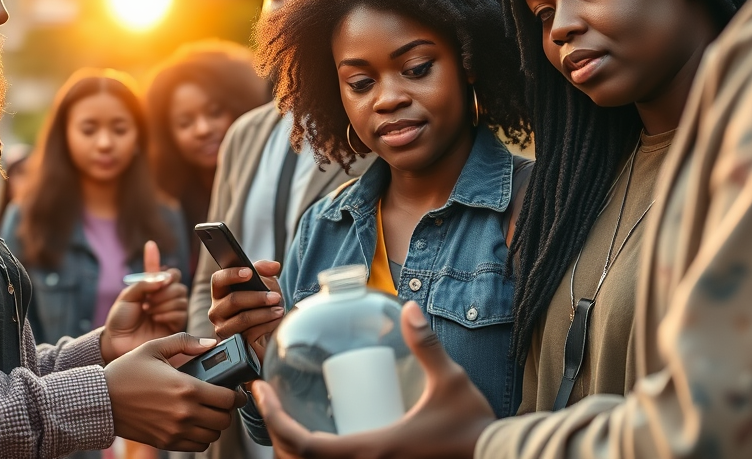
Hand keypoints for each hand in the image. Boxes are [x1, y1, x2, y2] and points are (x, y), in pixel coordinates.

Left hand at [101, 240, 186, 362]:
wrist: (118, 343)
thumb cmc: (120, 321)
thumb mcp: (127, 297)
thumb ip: (145, 283)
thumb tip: (163, 278)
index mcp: (152, 288)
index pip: (161, 270)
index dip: (155, 257)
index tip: (149, 245)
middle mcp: (164, 297)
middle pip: (177, 283)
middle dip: (162, 291)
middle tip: (148, 301)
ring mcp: (171, 310)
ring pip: (181, 297)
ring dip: (163, 304)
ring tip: (149, 312)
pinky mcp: (176, 325)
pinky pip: (181, 312)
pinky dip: (168, 314)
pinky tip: (156, 319)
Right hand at [105, 333, 244, 451]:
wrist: (100, 401)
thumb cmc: (126, 372)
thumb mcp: (154, 347)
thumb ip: (185, 342)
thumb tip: (211, 343)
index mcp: (186, 388)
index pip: (228, 399)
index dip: (237, 394)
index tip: (236, 390)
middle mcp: (184, 413)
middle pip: (224, 420)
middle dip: (227, 409)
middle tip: (222, 399)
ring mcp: (175, 431)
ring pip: (212, 435)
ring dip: (215, 424)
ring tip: (208, 411)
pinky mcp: (165, 442)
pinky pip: (196, 446)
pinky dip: (201, 437)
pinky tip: (194, 422)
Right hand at [209, 260, 283, 360]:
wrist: (266, 333)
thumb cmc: (261, 306)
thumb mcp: (264, 285)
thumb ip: (265, 271)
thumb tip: (274, 266)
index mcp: (221, 293)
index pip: (218, 279)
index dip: (232, 274)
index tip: (249, 272)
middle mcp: (217, 310)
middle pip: (233, 300)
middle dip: (258, 297)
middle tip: (276, 297)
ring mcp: (222, 328)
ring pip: (243, 318)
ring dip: (264, 313)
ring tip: (279, 310)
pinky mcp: (232, 343)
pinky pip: (249, 333)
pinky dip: (266, 326)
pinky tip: (275, 322)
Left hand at [252, 302, 493, 458]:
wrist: (491, 457)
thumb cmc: (470, 426)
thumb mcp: (450, 380)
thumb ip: (427, 344)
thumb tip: (409, 308)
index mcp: (371, 451)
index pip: (305, 446)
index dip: (274, 419)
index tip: (261, 390)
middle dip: (276, 434)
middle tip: (270, 399)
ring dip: (293, 447)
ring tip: (288, 413)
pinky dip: (315, 456)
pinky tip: (319, 433)